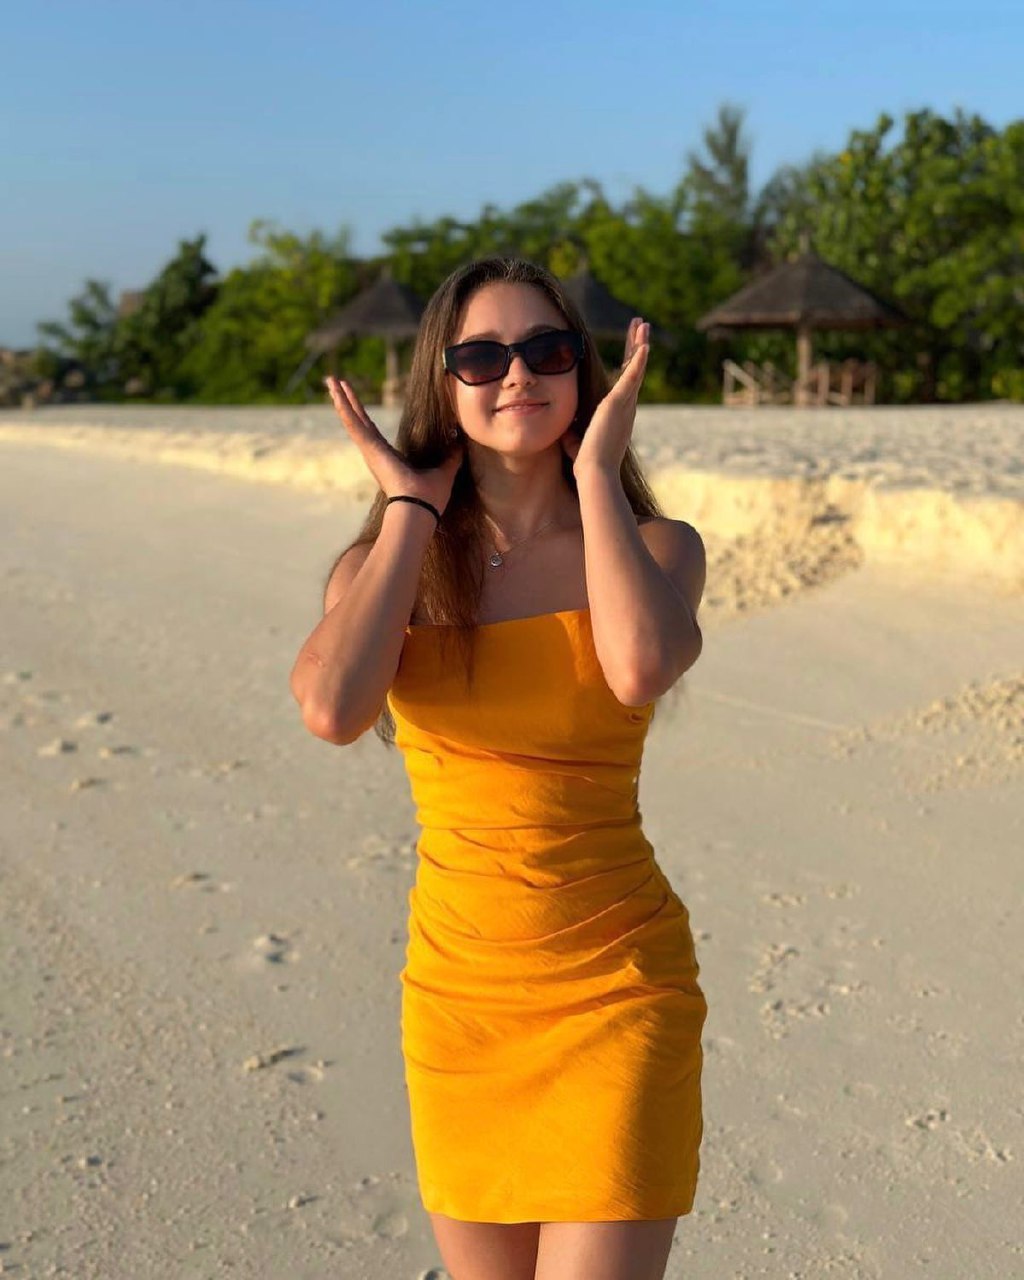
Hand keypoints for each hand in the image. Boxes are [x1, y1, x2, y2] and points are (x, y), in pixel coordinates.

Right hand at [325, 377, 463, 515]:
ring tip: (330, 380)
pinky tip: (335, 391)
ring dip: (340, 399)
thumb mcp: (445, 470)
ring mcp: (370, 449)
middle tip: (335, 383)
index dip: (363, 415)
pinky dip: (343, 407)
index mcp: (389, 457)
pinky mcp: (369, 447)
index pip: (372, 430)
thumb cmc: (430, 496)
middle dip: (346, 401)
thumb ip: (452, 455)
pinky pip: (353, 423)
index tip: (356, 403)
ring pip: (351, 418)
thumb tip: (459, 440)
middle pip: (358, 420)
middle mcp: (375, 452)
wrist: (420, 507)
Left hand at [560, 318, 648, 473]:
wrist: (594, 472)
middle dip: (637, 346)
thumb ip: (573, 433)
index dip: (629, 363)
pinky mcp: (619, 403)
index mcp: (619, 414)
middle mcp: (627, 407)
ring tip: (643, 323)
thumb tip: (565, 428)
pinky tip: (644, 343)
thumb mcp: (576, 441)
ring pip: (635, 367)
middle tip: (642, 326)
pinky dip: (638, 360)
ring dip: (639, 344)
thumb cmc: (586, 463)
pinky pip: (632, 376)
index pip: (625, 382)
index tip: (633, 348)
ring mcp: (625, 404)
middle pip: (634, 369)